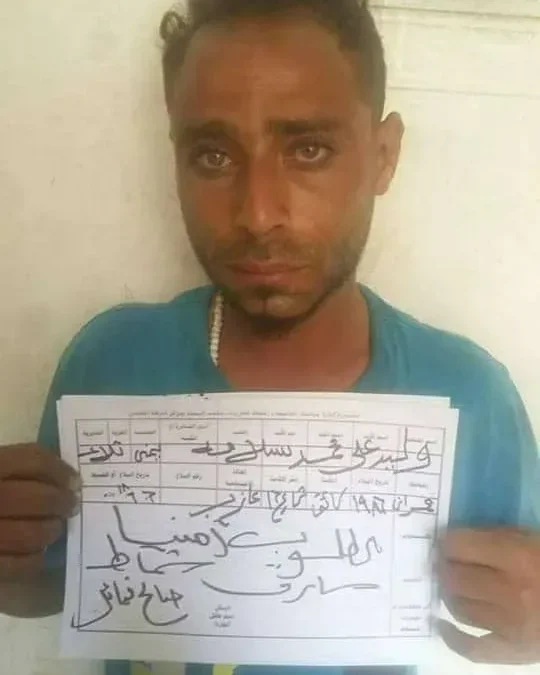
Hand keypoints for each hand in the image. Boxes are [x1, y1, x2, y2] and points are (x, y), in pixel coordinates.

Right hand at [0, 444, 79, 580]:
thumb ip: (14, 468)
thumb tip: (58, 476)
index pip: (33, 461)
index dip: (60, 471)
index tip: (74, 480)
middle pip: (38, 498)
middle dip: (62, 502)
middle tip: (71, 505)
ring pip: (32, 534)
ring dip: (51, 530)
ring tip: (53, 527)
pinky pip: (20, 566)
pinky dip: (35, 559)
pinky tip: (36, 552)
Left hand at [435, 528, 539, 663]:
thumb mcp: (530, 538)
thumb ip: (494, 537)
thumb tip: (453, 540)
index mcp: (517, 557)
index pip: (458, 545)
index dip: (443, 541)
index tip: (438, 540)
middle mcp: (510, 591)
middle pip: (453, 577)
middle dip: (440, 566)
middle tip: (438, 561)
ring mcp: (511, 626)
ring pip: (458, 607)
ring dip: (447, 593)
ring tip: (447, 584)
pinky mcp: (515, 652)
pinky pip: (473, 649)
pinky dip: (452, 637)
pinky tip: (441, 623)